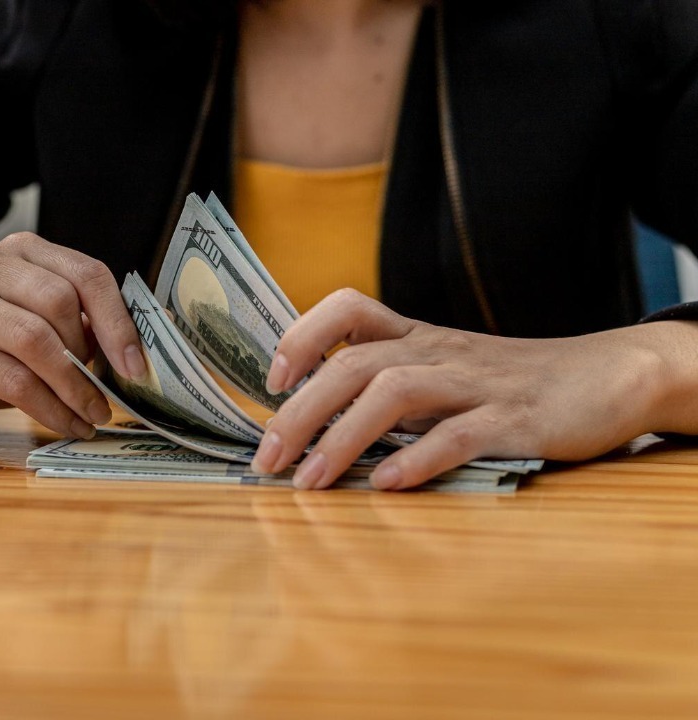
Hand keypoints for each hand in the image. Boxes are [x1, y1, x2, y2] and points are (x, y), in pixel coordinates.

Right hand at [0, 233, 145, 436]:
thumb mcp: (33, 326)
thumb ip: (74, 325)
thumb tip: (132, 353)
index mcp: (15, 251)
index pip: (84, 272)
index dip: (117, 320)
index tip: (135, 364)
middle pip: (59, 302)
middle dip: (90, 357)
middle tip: (103, 395)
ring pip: (36, 342)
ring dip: (73, 388)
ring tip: (91, 416)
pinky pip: (13, 381)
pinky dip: (49, 409)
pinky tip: (63, 424)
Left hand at [251, 289, 677, 490]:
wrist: (608, 378)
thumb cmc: (508, 384)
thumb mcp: (442, 369)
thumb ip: (387, 384)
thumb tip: (311, 421)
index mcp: (417, 337)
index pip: (349, 307)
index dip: (303, 335)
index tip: (272, 380)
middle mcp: (438, 352)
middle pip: (354, 364)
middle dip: (301, 411)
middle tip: (267, 458)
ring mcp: (475, 383)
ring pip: (394, 393)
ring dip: (343, 437)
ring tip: (311, 481)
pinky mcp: (514, 420)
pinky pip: (458, 434)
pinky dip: (417, 459)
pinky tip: (385, 485)